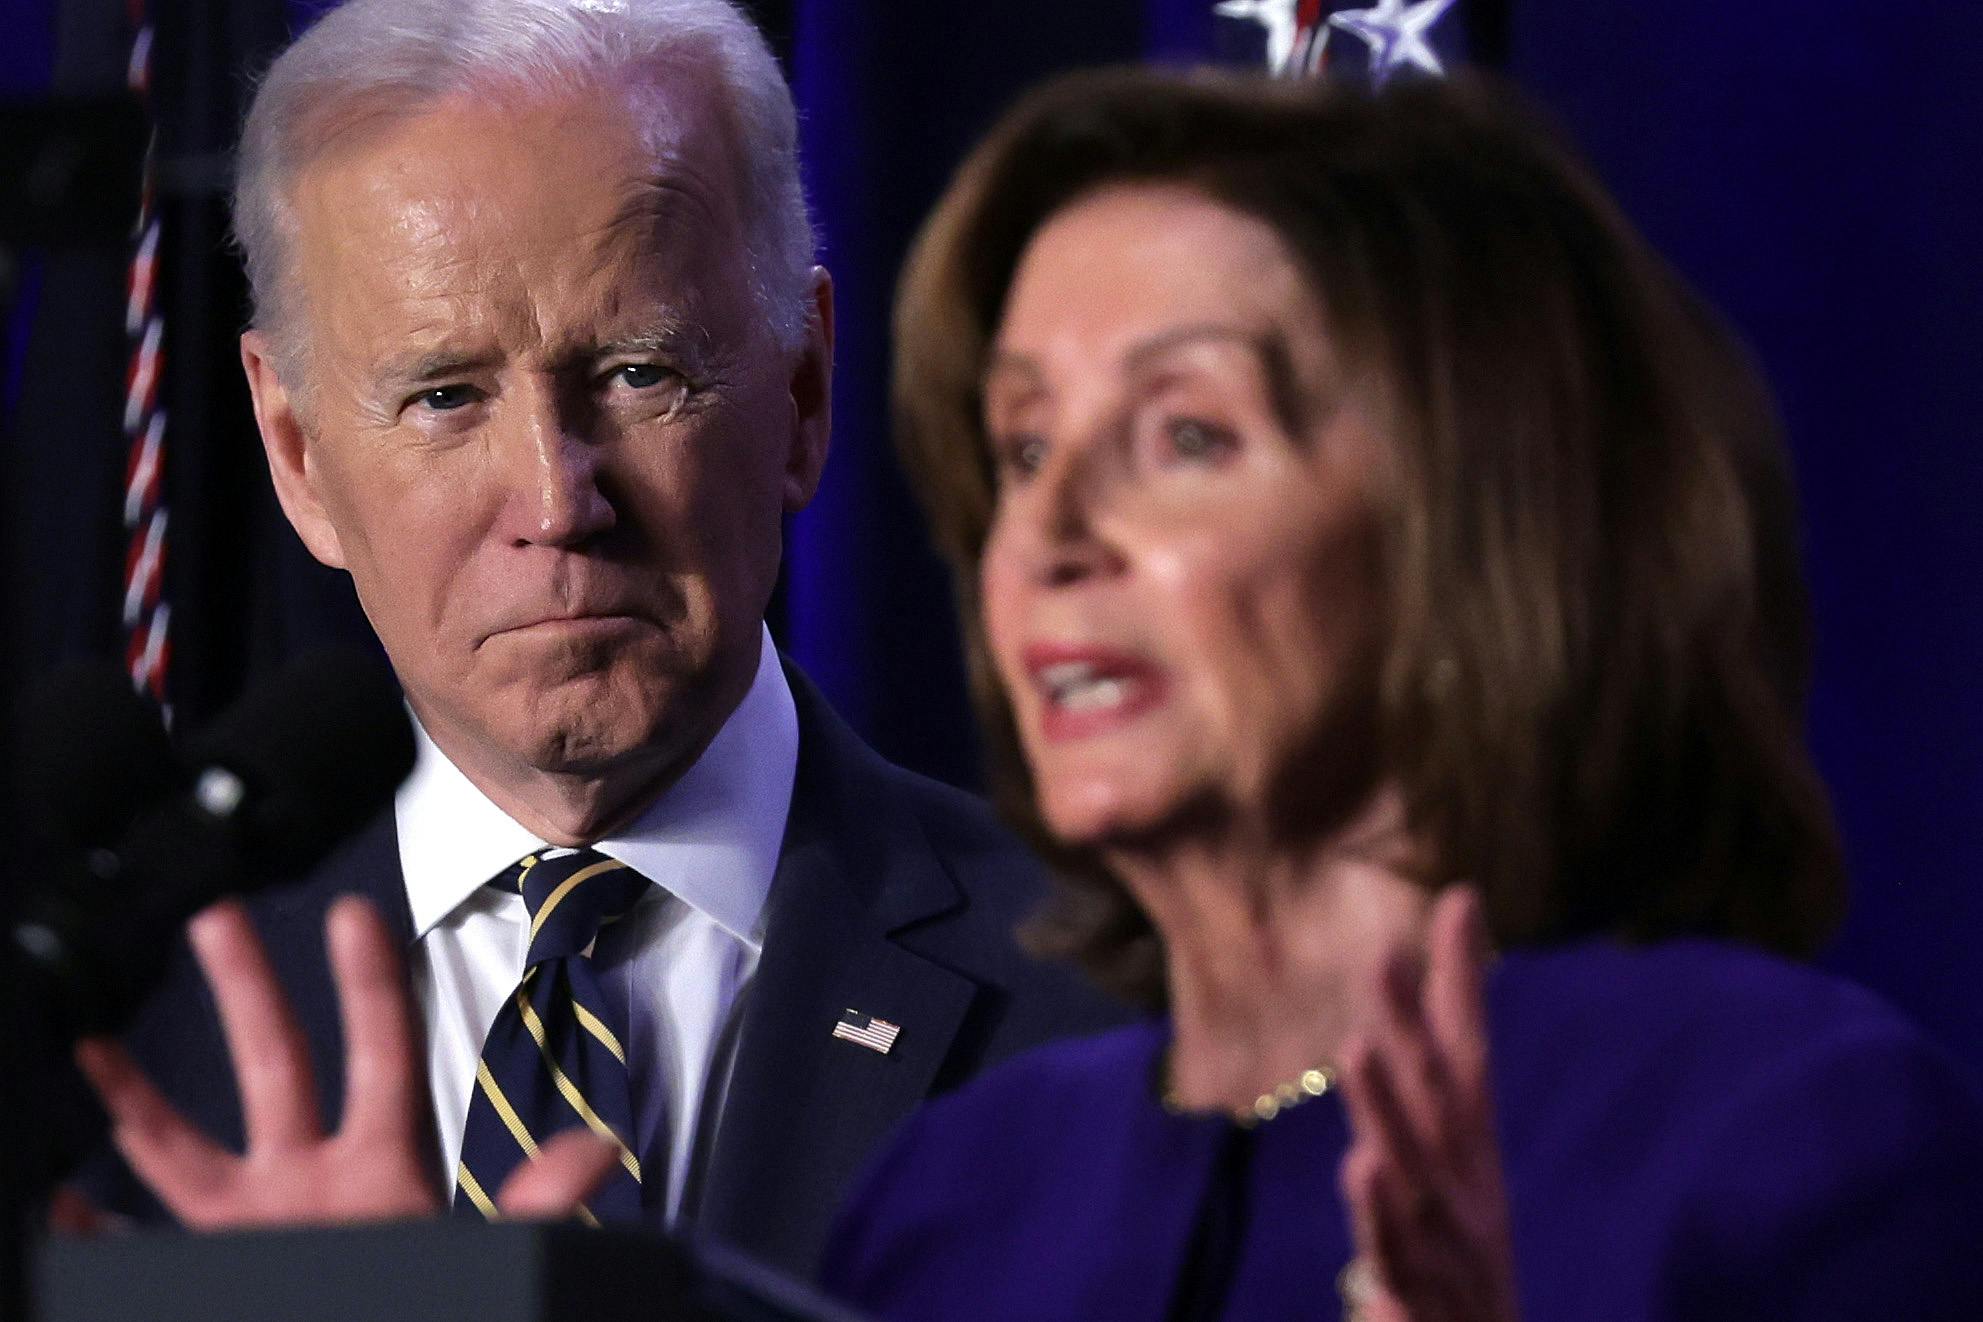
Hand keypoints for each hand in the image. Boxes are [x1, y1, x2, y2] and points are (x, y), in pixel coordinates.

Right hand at [75, 896, 617, 1228]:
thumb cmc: (445, 1307)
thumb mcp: (495, 1253)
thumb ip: (536, 1205)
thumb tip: (598, 1151)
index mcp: (386, 1172)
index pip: (383, 1057)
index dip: (371, 985)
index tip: (355, 912)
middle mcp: (313, 1187)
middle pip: (276, 1066)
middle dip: (248, 990)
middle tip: (221, 914)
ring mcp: (257, 1229)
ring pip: (184, 1145)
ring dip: (137, 1093)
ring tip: (96, 1041)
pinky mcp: (210, 1273)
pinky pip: (137, 1246)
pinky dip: (93, 1228)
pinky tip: (59, 1202)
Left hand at [1336, 886, 1518, 1321]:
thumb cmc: (1460, 1253)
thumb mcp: (1446, 1162)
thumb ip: (1429, 1083)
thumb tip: (1437, 984)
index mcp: (1470, 1153)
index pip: (1466, 1055)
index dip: (1459, 982)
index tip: (1458, 900)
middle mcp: (1466, 1190)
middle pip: (1436, 1102)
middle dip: (1410, 1028)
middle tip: (1381, 955)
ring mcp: (1447, 1249)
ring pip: (1413, 1180)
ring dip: (1389, 1117)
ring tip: (1360, 1053)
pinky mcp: (1419, 1304)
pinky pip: (1397, 1272)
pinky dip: (1383, 1237)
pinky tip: (1361, 1195)